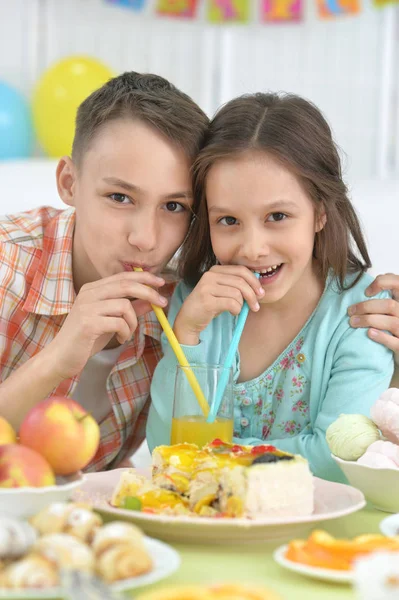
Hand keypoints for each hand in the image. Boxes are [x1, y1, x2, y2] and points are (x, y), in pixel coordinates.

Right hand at [47, 271, 166, 378]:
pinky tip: (120, 339)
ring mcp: (87, 307)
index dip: (144, 277)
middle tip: (162, 303)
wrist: (61, 357)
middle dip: (149, 292)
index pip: (122, 276)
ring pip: (125, 306)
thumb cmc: (86, 338)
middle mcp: (88, 294)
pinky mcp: (88, 323)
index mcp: (93, 289)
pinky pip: (119, 323)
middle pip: (126, 285)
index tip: (160, 283)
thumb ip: (130, 309)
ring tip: (127, 333)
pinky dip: (125, 332)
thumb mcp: (111, 321)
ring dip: (133, 322)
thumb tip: (151, 301)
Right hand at [173, 265, 263, 344]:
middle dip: (252, 295)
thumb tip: (258, 287)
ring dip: (242, 305)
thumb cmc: (209, 306)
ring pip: (237, 293)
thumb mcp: (222, 291)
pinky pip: (231, 303)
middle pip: (241, 281)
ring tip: (238, 310)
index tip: (260, 293)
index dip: (254, 281)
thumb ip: (235, 285)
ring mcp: (207, 287)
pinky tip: (233, 313)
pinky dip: (237, 309)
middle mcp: (210, 275)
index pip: (241, 270)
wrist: (188, 319)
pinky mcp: (206, 300)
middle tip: (256, 306)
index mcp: (215, 270)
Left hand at [348, 273, 398, 352]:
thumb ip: (388, 295)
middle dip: (366, 307)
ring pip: (391, 322)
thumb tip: (370, 286)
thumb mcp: (393, 307)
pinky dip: (381, 336)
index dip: (382, 283)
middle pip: (390, 305)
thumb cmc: (394, 324)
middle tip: (350, 311)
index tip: (366, 292)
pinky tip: (369, 333)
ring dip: (368, 321)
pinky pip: (394, 342)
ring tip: (352, 322)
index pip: (398, 283)